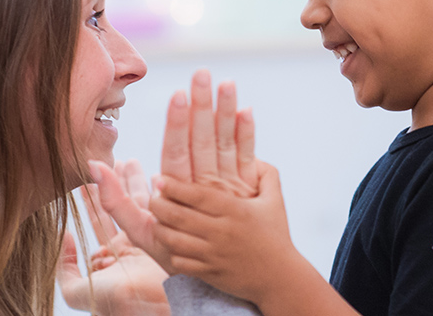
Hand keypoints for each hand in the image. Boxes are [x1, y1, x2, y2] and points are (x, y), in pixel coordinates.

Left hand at [57, 161, 170, 315]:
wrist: (147, 306)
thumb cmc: (112, 301)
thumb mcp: (76, 291)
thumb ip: (65, 268)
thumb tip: (65, 237)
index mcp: (111, 257)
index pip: (101, 220)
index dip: (94, 199)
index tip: (88, 178)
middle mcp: (131, 246)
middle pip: (122, 207)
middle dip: (116, 184)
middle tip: (113, 160)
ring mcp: (150, 239)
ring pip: (140, 203)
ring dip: (134, 181)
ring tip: (129, 159)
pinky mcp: (166, 234)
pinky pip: (155, 207)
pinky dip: (153, 190)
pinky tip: (150, 173)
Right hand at [94, 70, 258, 271]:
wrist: (217, 272)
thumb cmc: (171, 250)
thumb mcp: (140, 232)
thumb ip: (115, 201)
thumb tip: (94, 166)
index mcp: (176, 194)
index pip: (175, 152)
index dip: (177, 124)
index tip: (178, 95)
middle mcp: (202, 189)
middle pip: (201, 141)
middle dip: (202, 105)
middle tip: (202, 73)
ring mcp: (227, 189)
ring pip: (225, 145)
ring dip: (227, 112)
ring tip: (228, 82)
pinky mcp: (247, 191)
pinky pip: (248, 158)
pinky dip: (248, 135)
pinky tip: (248, 110)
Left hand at [148, 162, 311, 306]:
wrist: (280, 277)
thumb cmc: (276, 235)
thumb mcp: (275, 201)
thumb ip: (266, 174)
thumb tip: (253, 154)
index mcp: (236, 211)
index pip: (197, 195)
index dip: (174, 186)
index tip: (159, 179)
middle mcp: (222, 232)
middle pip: (179, 216)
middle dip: (159, 205)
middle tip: (152, 198)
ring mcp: (214, 255)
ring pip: (174, 240)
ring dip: (160, 228)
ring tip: (156, 219)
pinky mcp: (210, 273)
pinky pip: (179, 262)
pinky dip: (170, 252)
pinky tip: (169, 242)